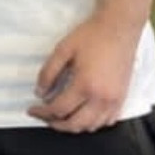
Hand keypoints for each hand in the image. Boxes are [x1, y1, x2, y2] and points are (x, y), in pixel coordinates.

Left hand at [27, 14, 140, 132]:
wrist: (119, 27)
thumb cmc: (91, 35)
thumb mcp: (64, 49)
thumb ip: (49, 72)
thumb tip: (40, 93)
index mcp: (85, 86)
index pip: (59, 109)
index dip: (42, 112)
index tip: (32, 110)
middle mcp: (101, 99)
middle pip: (74, 125)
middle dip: (56, 124)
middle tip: (44, 116)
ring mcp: (114, 101)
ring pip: (91, 127)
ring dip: (74, 125)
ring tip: (62, 116)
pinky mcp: (122, 99)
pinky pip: (107, 122)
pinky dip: (93, 123)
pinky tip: (84, 114)